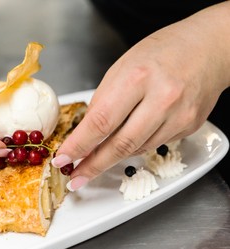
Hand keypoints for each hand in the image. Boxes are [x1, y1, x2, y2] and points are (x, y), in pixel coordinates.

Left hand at [52, 3, 229, 190]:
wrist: (208, 48)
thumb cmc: (161, 52)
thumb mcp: (122, 67)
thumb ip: (104, 100)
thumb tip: (87, 132)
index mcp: (137, 78)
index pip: (100, 122)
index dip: (78, 146)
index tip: (63, 159)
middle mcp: (161, 99)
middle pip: (119, 145)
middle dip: (93, 166)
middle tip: (75, 177)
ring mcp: (178, 116)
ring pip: (136, 150)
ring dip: (112, 158)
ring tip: (96, 160)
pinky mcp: (189, 127)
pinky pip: (153, 145)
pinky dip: (135, 147)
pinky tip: (127, 140)